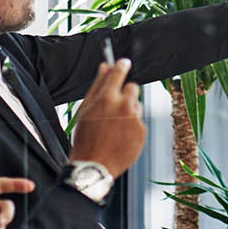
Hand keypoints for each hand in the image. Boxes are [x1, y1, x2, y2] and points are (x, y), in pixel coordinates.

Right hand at [68, 59, 146, 175]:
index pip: (119, 72)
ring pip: (136, 106)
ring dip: (128, 112)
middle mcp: (124, 106)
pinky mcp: (142, 131)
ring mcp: (135, 119)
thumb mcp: (85, 110)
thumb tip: (104, 67)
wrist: (94, 166)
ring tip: (114, 127)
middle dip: (125, 93)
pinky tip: (120, 136)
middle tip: (114, 106)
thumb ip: (97, 86)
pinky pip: (139, 122)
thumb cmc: (86, 139)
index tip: (123, 63)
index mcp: (107, 98)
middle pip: (133, 87)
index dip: (121, 65)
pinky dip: (132, 127)